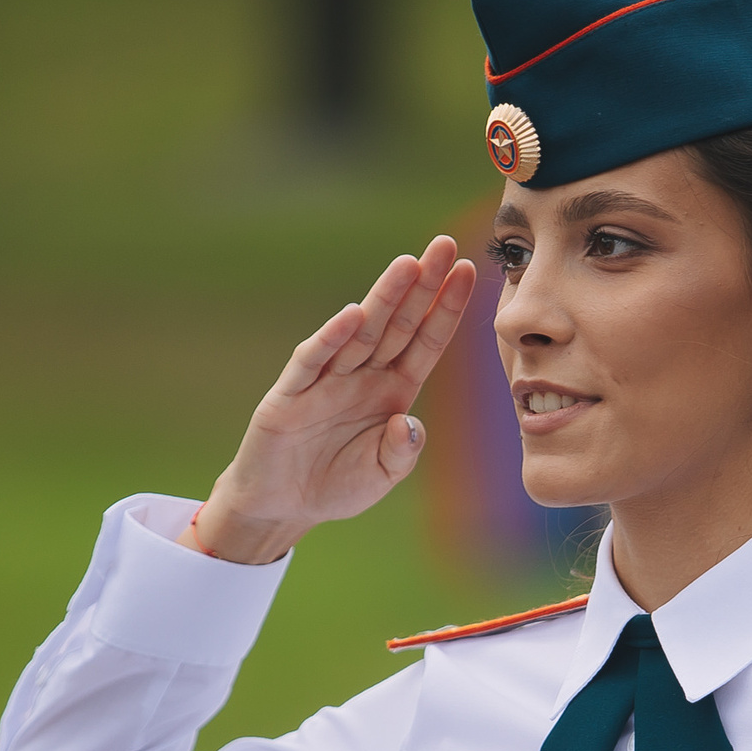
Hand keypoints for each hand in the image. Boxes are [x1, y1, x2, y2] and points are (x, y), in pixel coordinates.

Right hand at [185, 237, 477, 563]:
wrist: (282, 505)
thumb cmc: (336, 484)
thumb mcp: (381, 475)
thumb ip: (400, 452)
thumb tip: (407, 424)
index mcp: (393, 390)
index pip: (426, 341)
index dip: (447, 308)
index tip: (469, 272)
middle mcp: (363, 375)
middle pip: (399, 323)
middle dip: (422, 285)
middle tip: (444, 245)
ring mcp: (327, 379)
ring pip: (361, 332)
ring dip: (384, 298)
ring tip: (408, 265)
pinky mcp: (291, 393)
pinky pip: (313, 361)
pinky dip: (331, 339)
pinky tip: (352, 316)